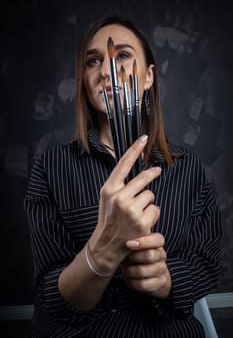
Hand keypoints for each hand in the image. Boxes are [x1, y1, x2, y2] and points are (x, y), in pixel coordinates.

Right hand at [89, 135, 161, 272]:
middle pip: (144, 178)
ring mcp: (131, 209)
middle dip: (152, 174)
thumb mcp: (107, 199)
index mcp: (109, 189)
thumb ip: (119, 185)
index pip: (124, 164)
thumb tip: (138, 171)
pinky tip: (141, 222)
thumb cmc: (108, 220)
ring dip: (148, 202)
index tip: (144, 138)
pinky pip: (155, 209)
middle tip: (158, 170)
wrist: (106, 246)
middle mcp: (119, 197)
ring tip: (137, 213)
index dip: (135, 149)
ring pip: (150, 195)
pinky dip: (151, 214)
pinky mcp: (142, 221)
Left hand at [121, 232, 171, 298]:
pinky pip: (143, 284)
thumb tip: (120, 234)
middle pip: (149, 255)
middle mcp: (161, 255)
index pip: (158, 239)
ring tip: (126, 269)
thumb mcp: (134, 246)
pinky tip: (130, 278)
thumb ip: (131, 239)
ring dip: (130, 271)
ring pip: (143, 271)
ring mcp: (162, 269)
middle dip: (133, 258)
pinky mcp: (159, 283)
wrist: (146, 275)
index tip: (128, 244)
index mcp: (156, 243)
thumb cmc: (135, 256)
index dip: (143, 242)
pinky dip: (132, 282)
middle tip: (126, 258)